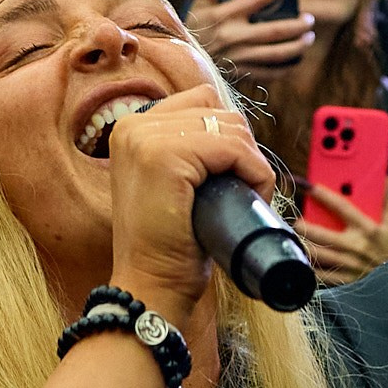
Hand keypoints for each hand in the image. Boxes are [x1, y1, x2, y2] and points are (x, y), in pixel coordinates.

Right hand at [103, 86, 275, 323]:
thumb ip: (190, 150)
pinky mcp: (165, 156)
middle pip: (219, 110)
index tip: (231, 178)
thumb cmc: (170, 245)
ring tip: (244, 199)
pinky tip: (250, 197)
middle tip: (242, 194)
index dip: (229, 138)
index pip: (202, 101)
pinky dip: (255, 172)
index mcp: (131, 127)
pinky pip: (234, 148)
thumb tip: (238, 131)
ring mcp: (145, 138)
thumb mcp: (175, 185)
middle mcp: (133, 124)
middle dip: (243, 151)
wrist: (151, 286)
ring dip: (252, 164)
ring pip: (231, 127)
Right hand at [185, 0, 315, 77]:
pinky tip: (296, 59)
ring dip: (297, 46)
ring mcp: (239, 57)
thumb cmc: (192, 29)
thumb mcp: (199, 4)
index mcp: (227, 14)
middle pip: (275, 30)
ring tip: (309, 38)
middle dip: (298, 25)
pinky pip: (270, 73)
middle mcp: (235, 36)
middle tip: (311, 19)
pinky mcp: (241, 73)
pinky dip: (286, 67)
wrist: (179, 61)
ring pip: (276, 53)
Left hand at [298, 184, 387, 283]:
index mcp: (368, 228)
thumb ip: (386, 200)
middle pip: (322, 234)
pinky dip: (309, 268)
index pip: (342, 206)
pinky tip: (300, 262)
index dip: (323, 195)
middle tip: (293, 220)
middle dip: (304, 226)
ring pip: (318, 255)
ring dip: (303, 247)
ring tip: (292, 240)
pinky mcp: (346, 281)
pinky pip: (321, 275)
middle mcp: (356, 246)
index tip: (308, 185)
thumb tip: (387, 178)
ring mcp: (349, 265)